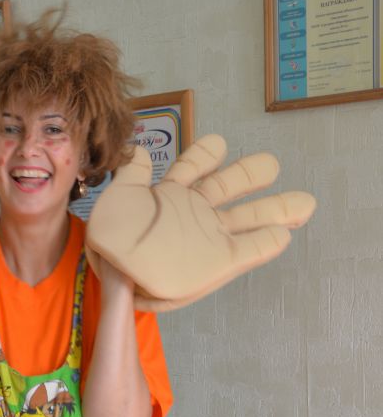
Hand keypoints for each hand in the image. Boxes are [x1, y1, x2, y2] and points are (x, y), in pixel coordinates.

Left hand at [85, 135, 315, 311]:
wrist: (117, 272)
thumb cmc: (113, 236)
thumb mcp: (117, 198)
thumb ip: (133, 174)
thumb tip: (140, 152)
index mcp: (172, 195)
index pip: (193, 168)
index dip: (205, 155)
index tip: (218, 144)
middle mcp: (195, 213)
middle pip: (231, 188)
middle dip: (252, 173)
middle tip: (272, 163)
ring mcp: (209, 238)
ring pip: (249, 218)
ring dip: (275, 209)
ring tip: (304, 203)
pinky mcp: (218, 263)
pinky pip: (249, 251)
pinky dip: (266, 243)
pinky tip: (283, 236)